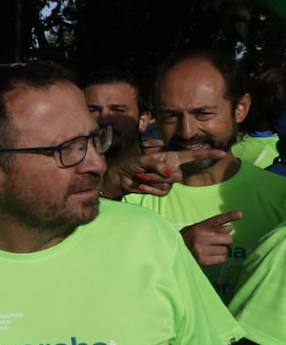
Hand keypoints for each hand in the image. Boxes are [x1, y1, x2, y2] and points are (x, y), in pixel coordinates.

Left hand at [110, 147, 228, 196]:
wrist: (121, 177)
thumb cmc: (132, 164)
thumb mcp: (144, 160)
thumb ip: (158, 165)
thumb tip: (170, 173)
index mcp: (172, 158)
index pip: (193, 156)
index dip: (208, 154)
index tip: (223, 153)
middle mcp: (173, 168)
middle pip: (177, 175)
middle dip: (159, 175)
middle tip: (144, 171)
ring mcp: (168, 181)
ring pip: (168, 184)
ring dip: (152, 181)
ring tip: (141, 176)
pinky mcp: (162, 190)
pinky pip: (161, 192)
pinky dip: (150, 188)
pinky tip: (141, 185)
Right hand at [181, 211, 240, 266]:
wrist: (172, 252)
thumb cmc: (187, 240)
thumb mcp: (196, 229)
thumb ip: (213, 227)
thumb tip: (230, 227)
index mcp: (199, 227)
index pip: (217, 220)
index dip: (230, 216)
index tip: (240, 214)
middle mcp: (200, 237)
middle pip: (228, 238)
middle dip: (225, 241)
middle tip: (216, 243)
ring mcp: (201, 249)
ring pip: (225, 249)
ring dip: (221, 250)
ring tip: (210, 250)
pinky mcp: (203, 260)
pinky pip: (222, 258)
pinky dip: (219, 258)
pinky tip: (211, 256)